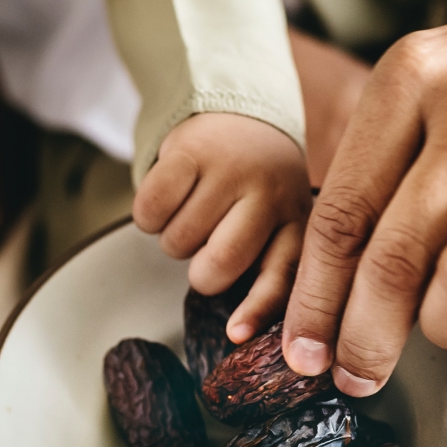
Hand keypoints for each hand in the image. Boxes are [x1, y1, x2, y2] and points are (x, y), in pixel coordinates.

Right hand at [133, 113, 310, 341]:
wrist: (239, 112)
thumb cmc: (256, 188)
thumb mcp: (279, 224)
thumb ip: (269, 267)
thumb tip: (240, 333)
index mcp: (297, 222)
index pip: (280, 276)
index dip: (257, 309)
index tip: (234, 335)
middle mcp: (271, 195)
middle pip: (216, 267)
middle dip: (200, 272)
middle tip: (207, 247)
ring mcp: (231, 170)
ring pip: (177, 243)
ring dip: (174, 239)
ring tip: (196, 210)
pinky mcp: (191, 151)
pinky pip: (150, 212)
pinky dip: (149, 215)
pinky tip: (172, 196)